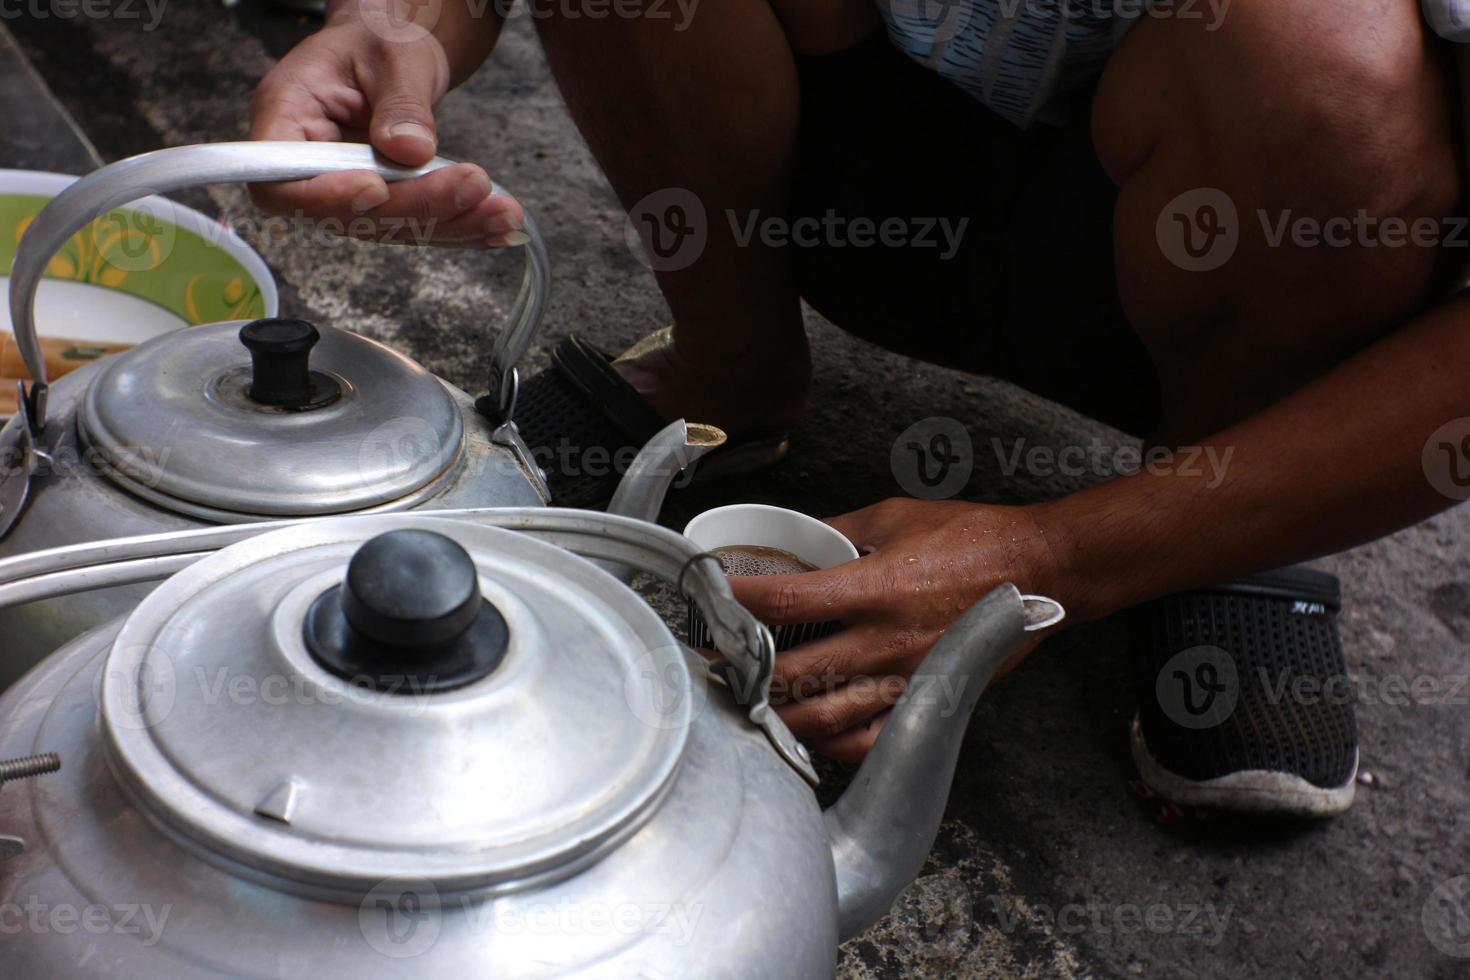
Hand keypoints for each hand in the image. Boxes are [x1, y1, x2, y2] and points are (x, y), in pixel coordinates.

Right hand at [248, 10, 522, 246]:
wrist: (396, 52)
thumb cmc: (379, 40)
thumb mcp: (393, 54)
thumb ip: (399, 102)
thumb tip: (409, 149)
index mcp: (287, 117)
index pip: (280, 182)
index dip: (323, 196)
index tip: (377, 188)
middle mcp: (309, 165)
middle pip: (348, 212)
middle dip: (416, 206)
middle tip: (473, 187)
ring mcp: (346, 192)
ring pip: (391, 227)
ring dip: (451, 224)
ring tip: (503, 212)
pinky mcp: (384, 206)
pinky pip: (419, 225)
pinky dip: (462, 228)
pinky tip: (499, 228)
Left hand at [728, 499, 1059, 761]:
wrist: (1043, 571)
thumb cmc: (975, 540)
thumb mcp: (896, 517)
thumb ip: (839, 532)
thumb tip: (795, 541)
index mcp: (876, 589)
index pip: (786, 602)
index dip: (738, 602)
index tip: (711, 598)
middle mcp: (887, 641)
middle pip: (793, 670)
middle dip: (743, 669)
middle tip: (713, 661)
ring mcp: (907, 679)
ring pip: (825, 716)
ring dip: (778, 713)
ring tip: (746, 703)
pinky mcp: (929, 701)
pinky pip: (871, 739)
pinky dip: (834, 743)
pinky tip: (808, 733)